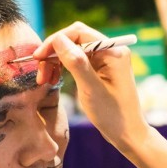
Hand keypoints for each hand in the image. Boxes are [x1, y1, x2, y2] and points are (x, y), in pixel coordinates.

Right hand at [33, 22, 151, 154]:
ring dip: (55, 62)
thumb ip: (76, 63)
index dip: (56, 41)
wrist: (127, 135)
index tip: (39, 57)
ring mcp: (105, 60)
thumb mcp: (91, 89)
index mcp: (113, 51)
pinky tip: (54, 80)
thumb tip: (59, 39)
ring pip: (72, 51)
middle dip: (54, 53)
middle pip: (74, 40)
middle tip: (40, 73)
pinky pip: (76, 62)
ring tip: (44, 80)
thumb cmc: (113, 115)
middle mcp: (110, 51)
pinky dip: (62, 68)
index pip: (78, 32)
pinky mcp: (99, 70)